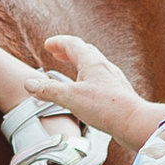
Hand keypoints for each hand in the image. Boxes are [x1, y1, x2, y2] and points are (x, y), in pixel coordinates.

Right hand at [22, 32, 162, 152]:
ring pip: (95, 65)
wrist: (134, 122)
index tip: (48, 45)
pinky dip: (89, 79)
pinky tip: (89, 92)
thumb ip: (49, 90)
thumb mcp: (70, 97)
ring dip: (80, 65)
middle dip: (69, 51)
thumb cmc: (106, 107)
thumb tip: (29, 84)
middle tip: (57, 54)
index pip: (72, 44)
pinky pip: (101, 79)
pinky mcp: (118, 93)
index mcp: (92, 62)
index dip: (58, 42)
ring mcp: (113, 80)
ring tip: (72, 72)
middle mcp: (104, 67)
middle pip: (85, 52)